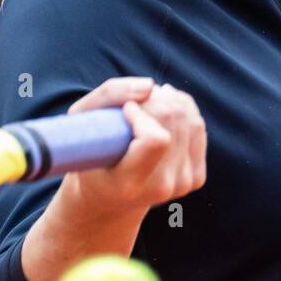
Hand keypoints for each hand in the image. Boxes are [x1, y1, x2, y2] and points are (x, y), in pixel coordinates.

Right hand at [61, 77, 207, 218]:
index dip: (143, 113)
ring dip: (168, 100)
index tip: (126, 108)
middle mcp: (158, 188)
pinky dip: (182, 109)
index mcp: (127, 183)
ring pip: (188, 119)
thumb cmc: (90, 152)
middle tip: (134, 100)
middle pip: (172, 120)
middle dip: (153, 99)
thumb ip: (109, 95)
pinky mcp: (195, 178)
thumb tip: (150, 85)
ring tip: (146, 103)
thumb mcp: (82, 121)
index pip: (155, 140)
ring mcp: (180, 185)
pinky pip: (198, 126)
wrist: (110, 195)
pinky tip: (164, 110)